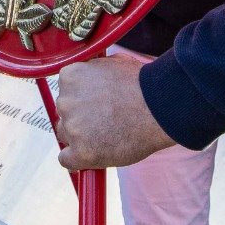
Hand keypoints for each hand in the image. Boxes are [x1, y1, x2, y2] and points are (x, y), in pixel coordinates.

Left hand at [52, 57, 176, 170]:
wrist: (160, 108)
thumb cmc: (142, 85)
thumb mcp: (112, 64)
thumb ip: (92, 72)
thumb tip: (89, 74)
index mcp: (69, 77)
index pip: (65, 91)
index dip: (81, 99)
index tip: (95, 104)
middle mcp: (65, 102)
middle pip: (64, 114)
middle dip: (80, 118)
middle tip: (104, 120)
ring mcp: (72, 128)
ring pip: (67, 136)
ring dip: (81, 137)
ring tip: (107, 135)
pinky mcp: (81, 152)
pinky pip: (67, 160)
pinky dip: (78, 160)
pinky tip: (94, 155)